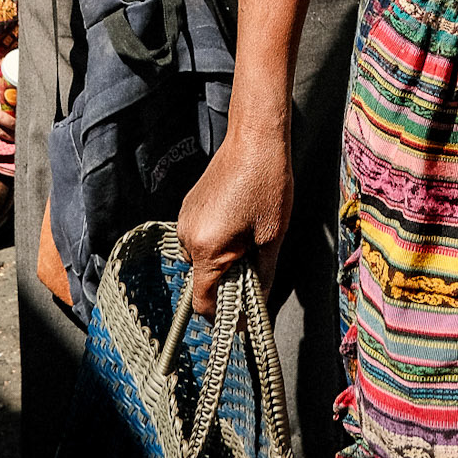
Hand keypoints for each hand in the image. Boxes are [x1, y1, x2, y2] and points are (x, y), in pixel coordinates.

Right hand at [177, 131, 291, 317]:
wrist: (254, 138)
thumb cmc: (267, 184)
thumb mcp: (272, 237)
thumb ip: (262, 276)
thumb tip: (258, 304)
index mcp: (206, 248)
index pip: (203, 302)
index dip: (224, 316)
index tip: (242, 318)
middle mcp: (188, 236)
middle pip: (203, 280)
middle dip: (228, 282)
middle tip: (255, 265)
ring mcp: (185, 220)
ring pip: (202, 259)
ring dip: (223, 260)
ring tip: (249, 238)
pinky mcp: (188, 207)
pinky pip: (200, 238)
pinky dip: (217, 241)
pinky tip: (238, 222)